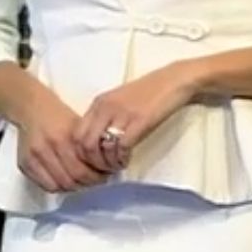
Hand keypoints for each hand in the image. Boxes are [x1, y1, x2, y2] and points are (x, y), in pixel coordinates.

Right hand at [14, 99, 103, 193]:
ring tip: (83, 182)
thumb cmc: (61, 118)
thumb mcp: (80, 125)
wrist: (34, 109)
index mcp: (65, 138)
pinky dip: (59, 187)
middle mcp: (48, 148)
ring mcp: (34, 157)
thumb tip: (106, 166)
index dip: (96, 177)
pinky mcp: (24, 163)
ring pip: (59, 185)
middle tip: (97, 180)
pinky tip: (68, 181)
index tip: (105, 175)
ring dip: (74, 187)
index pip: (82, 170)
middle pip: (71, 179)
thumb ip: (90, 146)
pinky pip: (45, 185)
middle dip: (88, 183)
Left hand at [76, 64, 199, 170]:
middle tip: (103, 170)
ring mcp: (121, 114)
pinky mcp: (139, 121)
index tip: (93, 163)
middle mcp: (105, 108)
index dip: (81, 154)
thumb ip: (105, 117)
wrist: (175, 80)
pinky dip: (121, 159)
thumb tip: (97, 144)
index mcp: (98, 104)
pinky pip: (121, 148)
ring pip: (101, 149)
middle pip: (84, 144)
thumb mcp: (120, 102)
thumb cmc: (150, 93)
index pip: (76, 134)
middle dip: (92, 163)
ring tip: (116, 167)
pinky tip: (126, 161)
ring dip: (107, 164)